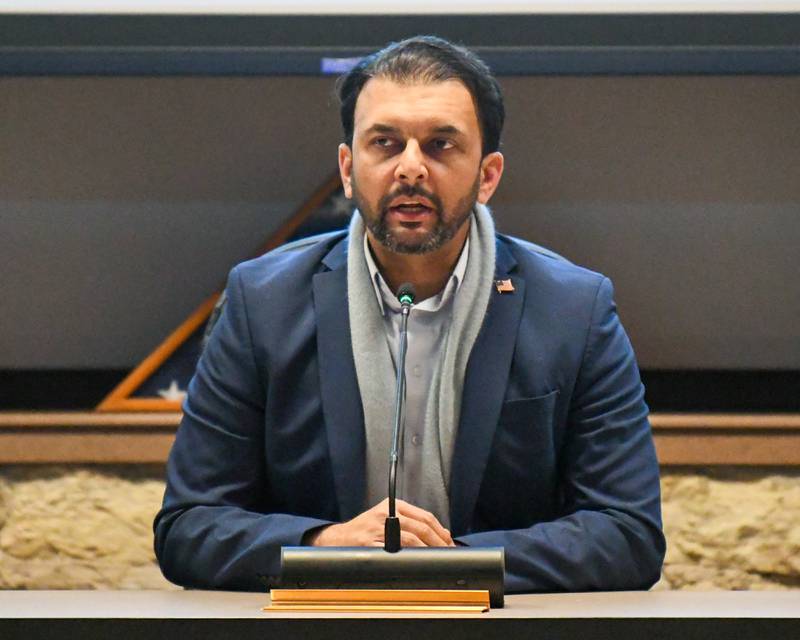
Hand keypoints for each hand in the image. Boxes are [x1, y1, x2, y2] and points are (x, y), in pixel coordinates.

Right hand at [307, 498, 453, 547]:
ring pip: (412, 539)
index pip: (425, 516)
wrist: (338, 539)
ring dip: (428, 551)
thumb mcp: (387, 518)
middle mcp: (386, 513)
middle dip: (439, 542)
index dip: (440, 531)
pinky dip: (411, 557)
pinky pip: (397, 551)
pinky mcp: (372, 542)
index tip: (449, 542)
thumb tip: (441, 533)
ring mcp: (378, 528)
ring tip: (437, 559)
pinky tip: (418, 562)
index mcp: (393, 504)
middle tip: (448, 553)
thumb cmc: (364, 530)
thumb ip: (411, 523)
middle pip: (421, 527)